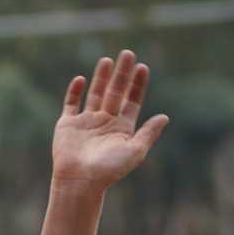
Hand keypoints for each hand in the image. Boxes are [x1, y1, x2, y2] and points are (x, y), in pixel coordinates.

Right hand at [51, 49, 168, 194]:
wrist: (80, 180)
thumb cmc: (109, 169)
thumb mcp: (135, 151)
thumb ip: (149, 133)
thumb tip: (165, 117)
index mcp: (122, 129)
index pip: (132, 102)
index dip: (138, 85)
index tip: (143, 68)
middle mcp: (105, 123)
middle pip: (115, 93)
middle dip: (122, 74)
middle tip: (128, 53)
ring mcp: (86, 123)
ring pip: (95, 94)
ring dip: (101, 78)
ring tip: (107, 60)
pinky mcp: (68, 125)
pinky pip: (71, 104)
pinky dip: (75, 91)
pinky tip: (81, 79)